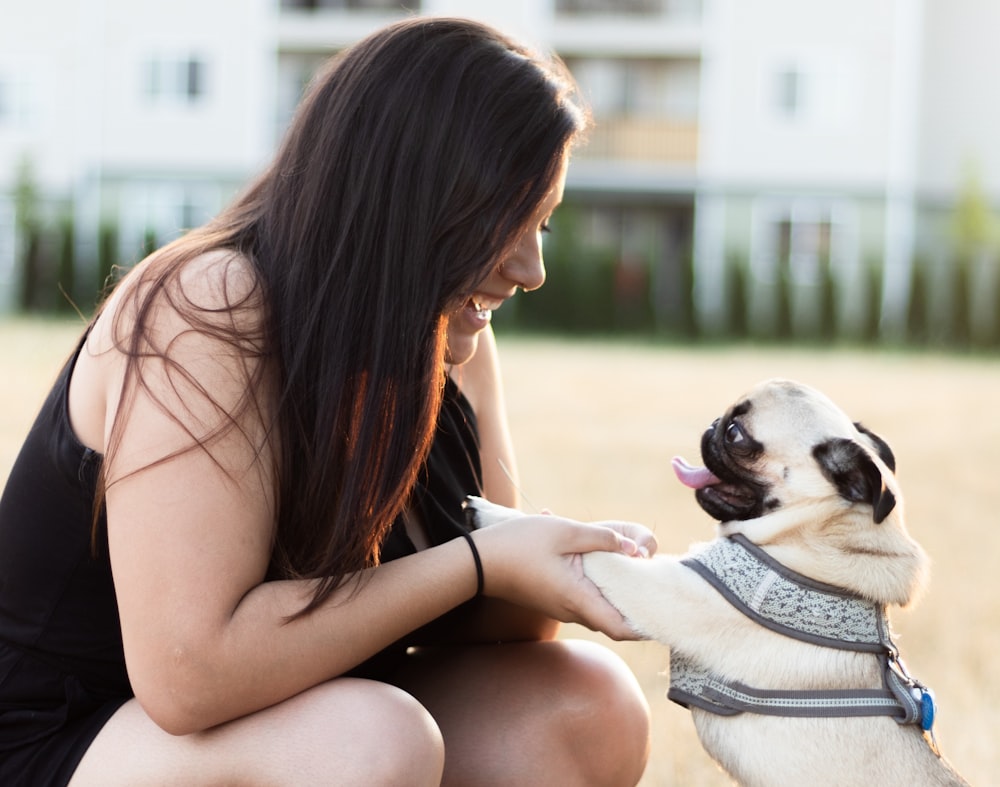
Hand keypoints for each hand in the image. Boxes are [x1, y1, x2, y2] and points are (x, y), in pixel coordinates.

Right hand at [469, 511, 656, 639]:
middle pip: (614, 620)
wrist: (478, 561)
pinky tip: (603, 563)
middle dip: (636, 606)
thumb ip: (602, 538)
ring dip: (617, 595)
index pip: (621, 629)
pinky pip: (585, 599)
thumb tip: (634, 548)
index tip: (664, 611)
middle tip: (652, 581)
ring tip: (634, 570)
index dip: (647, 626)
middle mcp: (572, 610)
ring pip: (599, 609)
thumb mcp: (565, 532)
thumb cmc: (519, 544)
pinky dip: (600, 588)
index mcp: (578, 598)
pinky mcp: (553, 598)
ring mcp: (561, 606)